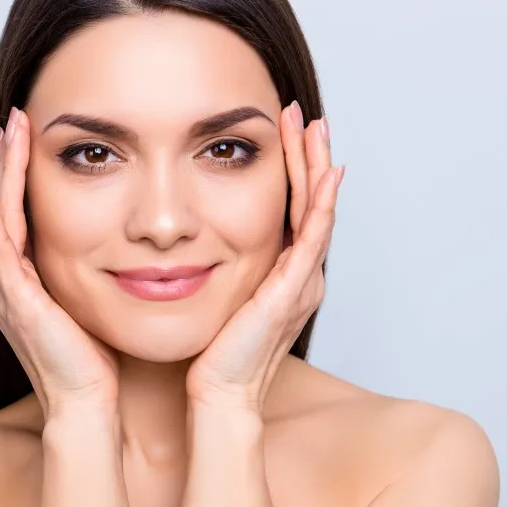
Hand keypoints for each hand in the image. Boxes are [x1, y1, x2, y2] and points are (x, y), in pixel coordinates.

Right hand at [0, 107, 119, 417]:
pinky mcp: (14, 297)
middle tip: (13, 118)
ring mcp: (8, 287)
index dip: (21, 173)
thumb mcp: (91, 303)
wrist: (87, 403)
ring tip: (7, 130)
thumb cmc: (95, 361)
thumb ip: (90, 273)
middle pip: (2, 205)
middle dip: (6, 160)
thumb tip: (119, 248)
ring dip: (1, 170)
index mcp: (25, 280)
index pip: (19, 212)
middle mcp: (9, 279)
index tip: (29, 136)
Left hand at [185, 101, 342, 410]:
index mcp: (280, 271)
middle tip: (302, 115)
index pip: (290, 207)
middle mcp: (297, 272)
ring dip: (315, 167)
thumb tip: (181, 236)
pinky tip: (326, 174)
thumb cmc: (208, 350)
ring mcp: (300, 281)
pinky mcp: (293, 290)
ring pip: (316, 211)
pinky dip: (321, 204)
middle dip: (306, 155)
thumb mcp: (212, 292)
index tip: (280, 130)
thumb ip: (210, 263)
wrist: (217, 391)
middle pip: (310, 201)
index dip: (289, 167)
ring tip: (312, 127)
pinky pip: (313, 238)